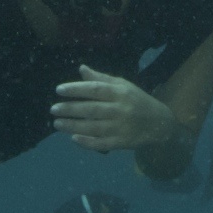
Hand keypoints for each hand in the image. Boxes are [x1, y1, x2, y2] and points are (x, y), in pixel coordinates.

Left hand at [52, 67, 183, 155]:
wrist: (159, 123)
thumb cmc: (137, 100)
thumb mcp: (123, 85)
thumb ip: (101, 79)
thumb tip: (81, 68)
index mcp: (120, 93)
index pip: (95, 89)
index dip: (76, 89)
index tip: (59, 90)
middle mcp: (121, 110)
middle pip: (92, 110)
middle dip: (70, 109)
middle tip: (53, 109)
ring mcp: (121, 128)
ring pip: (94, 128)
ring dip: (73, 126)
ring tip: (57, 123)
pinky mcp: (122, 143)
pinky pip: (102, 144)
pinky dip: (87, 142)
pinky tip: (74, 138)